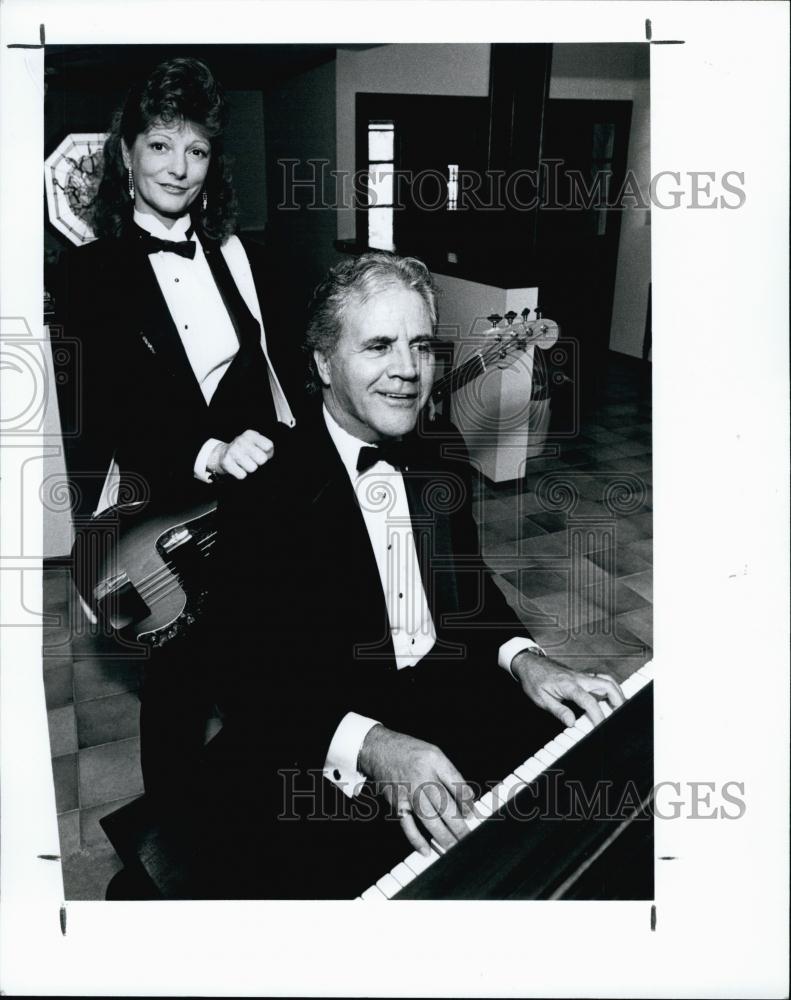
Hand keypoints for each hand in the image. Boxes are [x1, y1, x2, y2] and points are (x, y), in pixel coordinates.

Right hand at [208, 430, 273, 479]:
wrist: (223, 453)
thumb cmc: (246, 450)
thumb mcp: (257, 444)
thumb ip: (268, 449)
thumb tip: (268, 456)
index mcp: (251, 435)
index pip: (268, 446)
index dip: (268, 453)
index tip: (261, 452)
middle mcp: (241, 440)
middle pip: (262, 459)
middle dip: (259, 462)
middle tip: (252, 459)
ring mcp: (233, 451)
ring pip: (253, 468)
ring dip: (250, 468)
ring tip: (244, 463)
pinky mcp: (226, 462)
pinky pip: (242, 475)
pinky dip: (241, 474)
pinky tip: (237, 467)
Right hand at [358, 725, 474, 855]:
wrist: (379, 750)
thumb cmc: (411, 752)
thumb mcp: (435, 754)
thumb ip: (451, 774)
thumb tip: (467, 798)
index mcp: (435, 761)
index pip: (456, 784)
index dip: (467, 802)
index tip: (473, 814)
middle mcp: (421, 777)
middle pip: (444, 805)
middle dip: (458, 824)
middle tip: (468, 838)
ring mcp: (408, 792)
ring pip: (428, 818)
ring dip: (442, 835)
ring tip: (454, 847)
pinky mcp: (397, 803)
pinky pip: (407, 824)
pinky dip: (416, 839)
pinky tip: (427, 850)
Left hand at [511, 651, 624, 726]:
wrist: (530, 664)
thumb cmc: (534, 680)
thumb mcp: (541, 699)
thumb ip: (558, 711)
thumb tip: (572, 722)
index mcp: (569, 685)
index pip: (589, 701)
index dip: (598, 715)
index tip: (602, 727)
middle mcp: (579, 678)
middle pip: (607, 684)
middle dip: (618, 700)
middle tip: (620, 716)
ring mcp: (582, 676)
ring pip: (607, 679)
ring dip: (617, 692)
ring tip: (621, 708)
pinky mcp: (582, 676)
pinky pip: (601, 679)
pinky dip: (610, 688)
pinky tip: (611, 698)